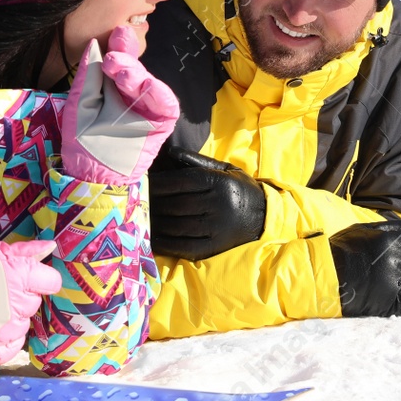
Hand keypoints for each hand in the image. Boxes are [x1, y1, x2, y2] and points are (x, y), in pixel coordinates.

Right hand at [0, 238, 62, 364]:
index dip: (41, 280)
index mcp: (21, 276)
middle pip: (34, 304)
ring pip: (23, 325)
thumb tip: (50, 247)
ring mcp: (5, 330)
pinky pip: (12, 347)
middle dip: (21, 299)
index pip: (52, 282)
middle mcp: (17, 304)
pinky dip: (4, 341)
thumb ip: (25, 251)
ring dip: (11, 320)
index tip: (28, 280)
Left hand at [61, 25, 179, 184]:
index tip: (115, 32)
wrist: (92, 175)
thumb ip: (89, 75)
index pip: (120, 61)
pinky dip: (157, 91)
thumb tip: (96, 43)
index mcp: (112, 86)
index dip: (120, 46)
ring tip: (122, 71)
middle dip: (127, 55)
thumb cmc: (83, 140)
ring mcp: (147, 106)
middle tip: (116, 51)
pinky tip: (144, 84)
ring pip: (149, 81)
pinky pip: (165, 102)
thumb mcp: (80, 103)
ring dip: (137, 73)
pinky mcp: (161, 121)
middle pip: (135, 67)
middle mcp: (131, 93)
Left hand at [148, 146, 266, 260]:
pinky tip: (151, 239)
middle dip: (153, 203)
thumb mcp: (224, 169)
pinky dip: (165, 244)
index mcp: (219, 183)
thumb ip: (197, 161)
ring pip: (177, 226)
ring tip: (138, 218)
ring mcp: (215, 228)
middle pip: (176, 204)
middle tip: (136, 201)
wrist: (264, 216)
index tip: (141, 183)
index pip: (181, 182)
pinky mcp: (213, 247)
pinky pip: (184, 246)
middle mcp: (217, 205)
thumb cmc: (238, 189)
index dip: (158, 183)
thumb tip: (169, 152)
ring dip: (155, 223)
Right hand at [329, 220, 400, 317]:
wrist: (321, 276)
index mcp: (389, 240)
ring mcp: (393, 281)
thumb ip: (388, 228)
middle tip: (387, 275)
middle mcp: (394, 258)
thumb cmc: (340, 252)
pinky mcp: (390, 302)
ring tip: (385, 287)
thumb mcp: (361, 230)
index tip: (398, 259)